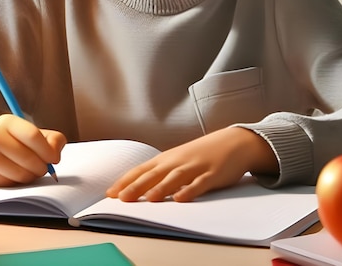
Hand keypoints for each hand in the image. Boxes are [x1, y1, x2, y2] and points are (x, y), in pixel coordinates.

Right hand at [0, 114, 65, 185]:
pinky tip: (15, 174)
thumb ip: (50, 139)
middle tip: (43, 168)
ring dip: (31, 176)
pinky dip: (19, 183)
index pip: (33, 135)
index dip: (48, 150)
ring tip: (30, 171)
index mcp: (7, 122)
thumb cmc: (8, 141)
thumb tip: (56, 154)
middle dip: (42, 167)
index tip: (54, 159)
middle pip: (28, 158)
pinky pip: (10, 183)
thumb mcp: (27, 132)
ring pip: (21, 174)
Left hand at [106, 127, 277, 201]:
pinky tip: (182, 198)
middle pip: (154, 175)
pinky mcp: (212, 174)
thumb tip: (138, 188)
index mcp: (166, 159)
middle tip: (121, 199)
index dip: (125, 181)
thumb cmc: (200, 154)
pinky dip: (190, 191)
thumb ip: (160, 173)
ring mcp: (195, 166)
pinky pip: (200, 183)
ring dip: (161, 188)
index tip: (110, 193)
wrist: (232, 142)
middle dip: (137, 187)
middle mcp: (177, 161)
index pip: (141, 170)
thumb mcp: (178, 160)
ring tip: (149, 198)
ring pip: (175, 178)